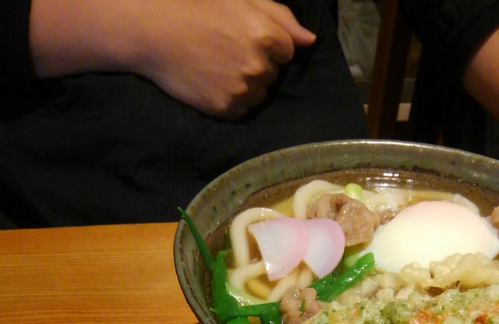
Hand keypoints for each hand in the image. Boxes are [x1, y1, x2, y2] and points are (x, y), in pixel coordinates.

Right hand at [137, 0, 315, 117]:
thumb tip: (310, 41)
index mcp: (266, 35)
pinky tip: (213, 82)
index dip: (268, 44)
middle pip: (272, 74)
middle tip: (226, 51)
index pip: (287, 51)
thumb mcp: (243, 1)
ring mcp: (242, 89)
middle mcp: (258, 65)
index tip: (243, 37)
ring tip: (219, 67)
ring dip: (246, 84)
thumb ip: (281, 18)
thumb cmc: (200, 10)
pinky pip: (242, 109)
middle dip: (257, 64)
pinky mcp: (226, 108)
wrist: (157, 33)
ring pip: (259, 94)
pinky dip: (232, 100)